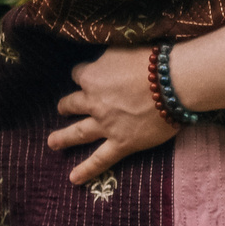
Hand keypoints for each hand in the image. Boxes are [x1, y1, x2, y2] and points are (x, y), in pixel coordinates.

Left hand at [47, 45, 174, 183]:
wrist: (172, 83)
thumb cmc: (151, 60)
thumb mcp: (122, 47)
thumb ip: (108, 56)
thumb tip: (103, 58)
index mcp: (93, 76)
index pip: (78, 74)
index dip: (83, 74)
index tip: (86, 75)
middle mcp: (94, 102)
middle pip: (73, 103)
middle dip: (66, 106)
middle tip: (61, 109)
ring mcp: (106, 125)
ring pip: (78, 132)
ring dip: (63, 138)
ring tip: (52, 142)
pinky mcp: (121, 143)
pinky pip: (100, 159)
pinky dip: (87, 170)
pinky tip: (74, 179)